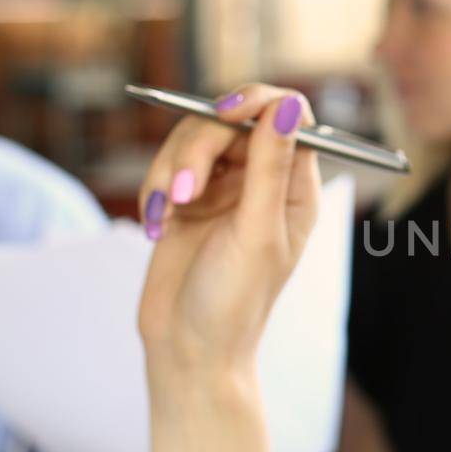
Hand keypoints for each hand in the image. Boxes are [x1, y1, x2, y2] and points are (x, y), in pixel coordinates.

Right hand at [135, 85, 320, 374]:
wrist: (187, 350)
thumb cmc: (234, 301)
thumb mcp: (256, 231)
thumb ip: (270, 166)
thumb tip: (289, 104)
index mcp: (295, 187)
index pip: (288, 113)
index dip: (256, 102)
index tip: (224, 113)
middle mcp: (262, 180)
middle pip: (229, 120)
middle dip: (198, 148)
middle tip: (184, 192)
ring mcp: (222, 188)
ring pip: (192, 139)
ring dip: (171, 170)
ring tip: (166, 215)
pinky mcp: (186, 200)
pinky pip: (166, 166)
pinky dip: (155, 190)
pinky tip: (155, 227)